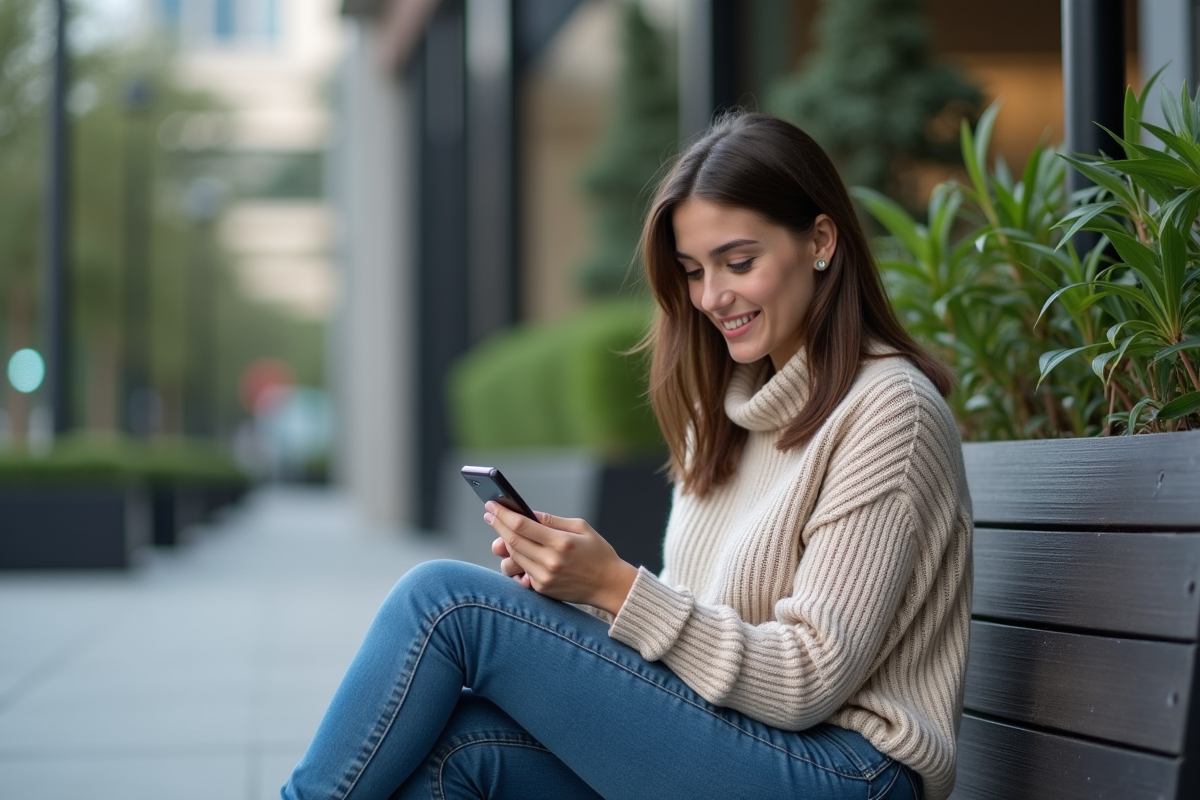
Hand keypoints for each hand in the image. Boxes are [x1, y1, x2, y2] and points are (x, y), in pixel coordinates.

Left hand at [485, 502, 637, 615]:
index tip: (491, 505)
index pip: (521, 525)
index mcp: (561, 542)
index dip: (503, 514)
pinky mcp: (542, 589)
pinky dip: (517, 560)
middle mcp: (550, 562)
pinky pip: (520, 572)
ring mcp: (544, 578)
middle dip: (498, 525)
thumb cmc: (597, 552)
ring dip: (505, 544)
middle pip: (512, 541)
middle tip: (490, 514)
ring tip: (507, 536)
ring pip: (512, 557)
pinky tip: (520, 552)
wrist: (609, 585)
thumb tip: (526, 512)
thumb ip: (551, 520)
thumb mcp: (581, 527)